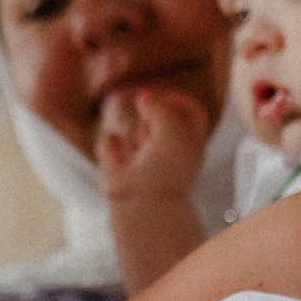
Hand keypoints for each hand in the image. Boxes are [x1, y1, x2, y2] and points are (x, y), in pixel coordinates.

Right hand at [96, 85, 210, 200]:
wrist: (143, 204)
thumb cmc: (165, 169)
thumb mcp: (172, 130)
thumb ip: (160, 107)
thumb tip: (143, 96)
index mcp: (189, 144)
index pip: (191, 113)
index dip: (180, 101)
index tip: (168, 98)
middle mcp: (166, 149)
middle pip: (159, 118)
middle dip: (153, 123)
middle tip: (153, 140)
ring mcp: (140, 155)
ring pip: (134, 127)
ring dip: (136, 138)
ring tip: (138, 157)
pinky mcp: (116, 162)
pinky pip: (109, 139)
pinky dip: (111, 148)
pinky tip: (119, 162)